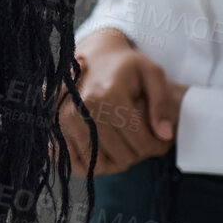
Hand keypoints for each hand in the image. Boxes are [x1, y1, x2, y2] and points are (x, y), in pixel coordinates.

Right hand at [57, 28, 182, 176]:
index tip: (164, 142)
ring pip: (99, 163)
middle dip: (139, 154)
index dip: (158, 147)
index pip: (140, 141)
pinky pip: (74, 162)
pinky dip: (91, 166)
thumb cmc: (126, 65)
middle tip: (146, 143)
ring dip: (117, 162)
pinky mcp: (57, 126)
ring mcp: (67, 118)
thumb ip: (162, 103)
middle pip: (121, 155)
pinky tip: (105, 156)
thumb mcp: (152, 73)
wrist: (94, 55)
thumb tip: (165, 135)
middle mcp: (85, 108)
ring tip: (128, 148)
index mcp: (110, 94)